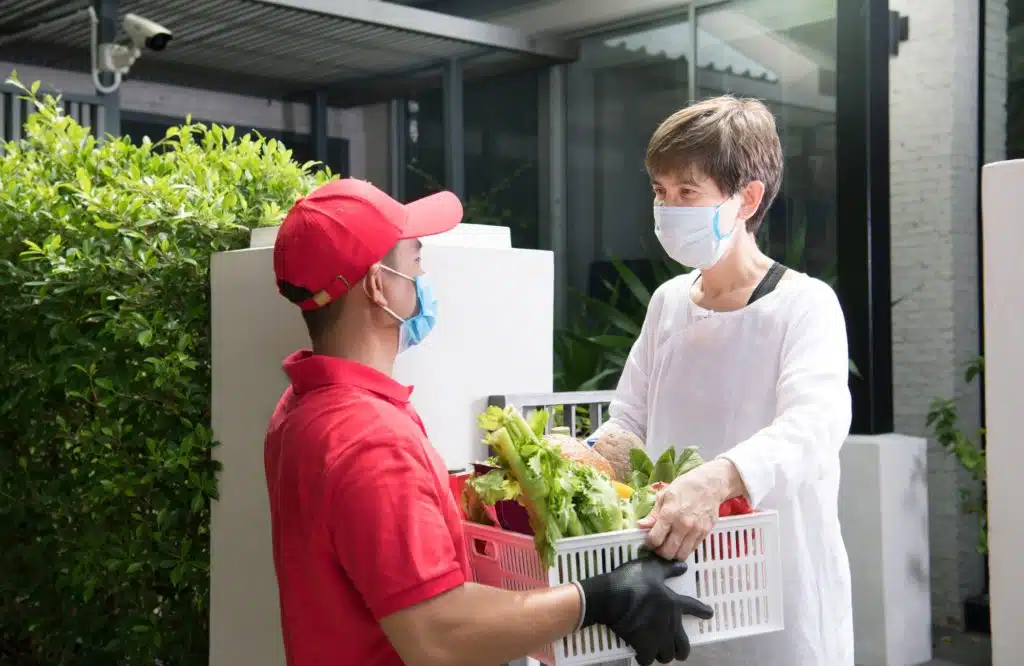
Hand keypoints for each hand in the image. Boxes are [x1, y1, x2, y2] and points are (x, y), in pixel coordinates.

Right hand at [578, 556, 713, 664]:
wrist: (610, 598)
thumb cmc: (630, 581)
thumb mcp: (650, 568)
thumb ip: (667, 568)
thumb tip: (683, 566)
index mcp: (673, 604)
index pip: (693, 608)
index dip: (702, 611)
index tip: (709, 614)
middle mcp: (670, 624)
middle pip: (683, 647)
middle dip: (680, 650)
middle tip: (675, 649)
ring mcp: (657, 638)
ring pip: (667, 656)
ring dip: (663, 654)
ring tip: (657, 651)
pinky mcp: (643, 647)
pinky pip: (648, 660)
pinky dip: (645, 659)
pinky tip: (641, 655)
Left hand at [637, 467, 722, 559]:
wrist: (709, 485)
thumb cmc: (684, 487)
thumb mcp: (664, 496)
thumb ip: (653, 514)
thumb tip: (641, 525)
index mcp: (669, 514)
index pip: (655, 539)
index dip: (649, 544)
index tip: (648, 542)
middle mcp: (682, 525)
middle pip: (668, 552)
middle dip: (660, 552)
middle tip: (658, 546)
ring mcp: (695, 531)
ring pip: (681, 555)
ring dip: (673, 554)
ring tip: (669, 546)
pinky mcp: (705, 533)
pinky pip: (692, 550)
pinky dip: (684, 550)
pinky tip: (680, 543)